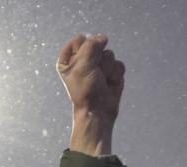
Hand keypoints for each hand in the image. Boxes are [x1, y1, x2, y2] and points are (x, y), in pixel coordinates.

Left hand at [57, 34, 124, 154]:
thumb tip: (103, 38)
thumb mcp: (82, 64)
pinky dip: (115, 74)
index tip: (81, 63)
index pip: (79, 40)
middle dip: (97, 59)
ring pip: (109, 54)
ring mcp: (98, 65)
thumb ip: (91, 45)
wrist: (98, 109)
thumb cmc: (85, 89)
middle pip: (97, 45)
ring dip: (106, 68)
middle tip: (92, 73)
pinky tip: (109, 83)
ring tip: (100, 80)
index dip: (84, 49)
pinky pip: (118, 64)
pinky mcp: (112, 71)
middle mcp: (83, 60)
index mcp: (68, 59)